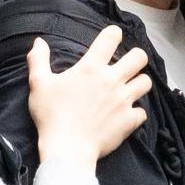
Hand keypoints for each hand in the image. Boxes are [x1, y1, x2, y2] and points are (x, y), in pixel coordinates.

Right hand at [27, 26, 151, 167]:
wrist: (67, 150)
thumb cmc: (51, 116)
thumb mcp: (38, 84)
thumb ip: (38, 60)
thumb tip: (39, 41)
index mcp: (91, 68)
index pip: (111, 38)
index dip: (113, 34)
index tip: (112, 36)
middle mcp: (112, 80)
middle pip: (139, 57)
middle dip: (135, 57)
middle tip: (127, 64)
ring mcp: (123, 100)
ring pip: (146, 82)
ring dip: (139, 83)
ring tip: (130, 87)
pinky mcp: (129, 120)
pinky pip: (142, 112)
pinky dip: (136, 112)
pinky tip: (127, 114)